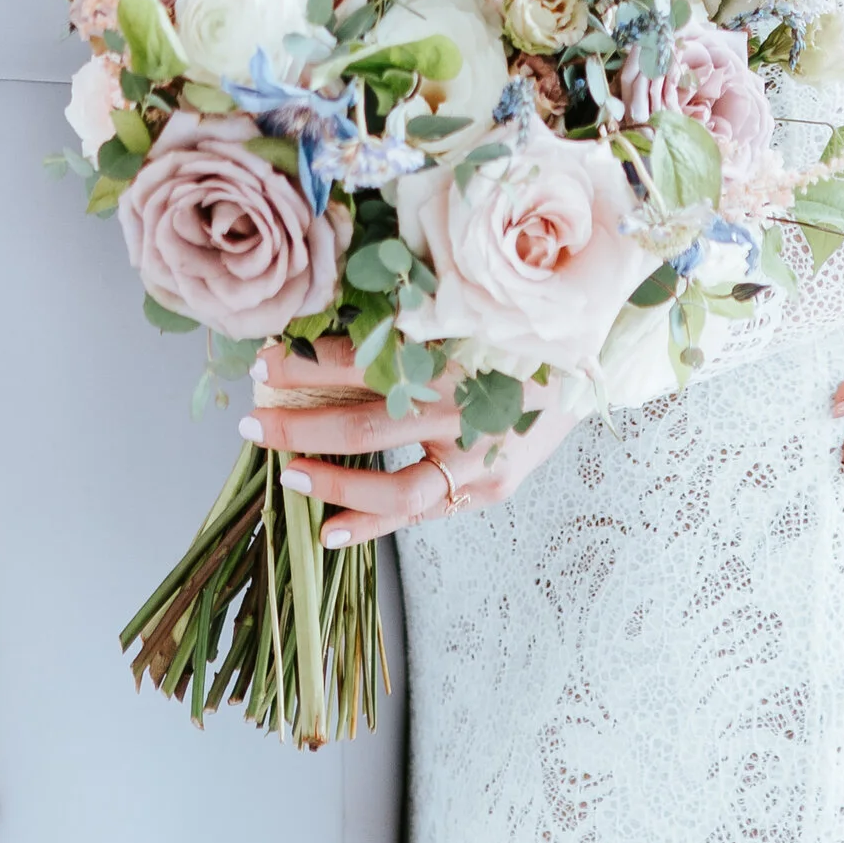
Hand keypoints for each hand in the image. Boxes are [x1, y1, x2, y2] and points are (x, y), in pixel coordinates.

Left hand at [245, 337, 576, 544]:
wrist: (591, 365)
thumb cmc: (513, 330)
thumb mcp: (462, 313)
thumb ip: (404, 327)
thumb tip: (324, 330)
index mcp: (453, 353)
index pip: (365, 362)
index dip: (310, 364)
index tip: (265, 360)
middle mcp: (466, 409)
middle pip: (367, 423)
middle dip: (300, 422)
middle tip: (252, 420)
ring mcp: (480, 458)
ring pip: (394, 486)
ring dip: (332, 480)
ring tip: (286, 474)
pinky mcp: (490, 488)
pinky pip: (422, 513)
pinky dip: (372, 525)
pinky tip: (328, 529)